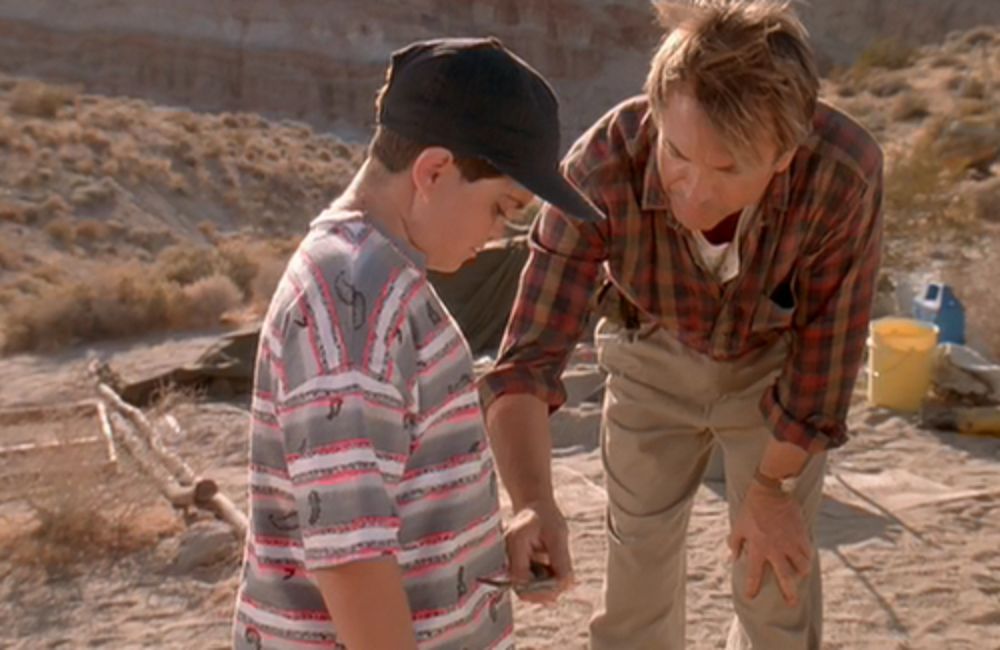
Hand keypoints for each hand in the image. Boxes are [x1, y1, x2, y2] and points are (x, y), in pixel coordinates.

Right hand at [504, 499, 573, 602]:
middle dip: (546, 591)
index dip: (542, 590)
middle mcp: (508, 556)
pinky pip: (530, 584)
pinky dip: (544, 581)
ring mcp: (512, 563)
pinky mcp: (518, 568)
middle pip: (523, 590)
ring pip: (527, 590)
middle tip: (564, 581)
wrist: (535, 508)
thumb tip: (566, 585)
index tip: (561, 584)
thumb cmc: (546, 516)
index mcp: (515, 543)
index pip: (522, 580)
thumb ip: (561, 561)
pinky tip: (552, 568)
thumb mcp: (558, 535)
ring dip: (546, 587)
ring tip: (558, 570)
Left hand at [728, 484, 811, 606]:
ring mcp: (791, 543)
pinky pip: (808, 553)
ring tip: (800, 577)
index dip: (752, 588)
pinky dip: (807, 559)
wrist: (771, 491)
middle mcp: (776, 549)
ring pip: (802, 567)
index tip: (751, 596)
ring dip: (801, 574)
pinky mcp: (802, 535)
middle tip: (791, 603)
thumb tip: (733, 557)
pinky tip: (805, 560)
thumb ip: (735, 543)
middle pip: (785, 578)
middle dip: (789, 593)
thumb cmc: (751, 509)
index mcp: (758, 548)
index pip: (754, 574)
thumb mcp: (738, 525)